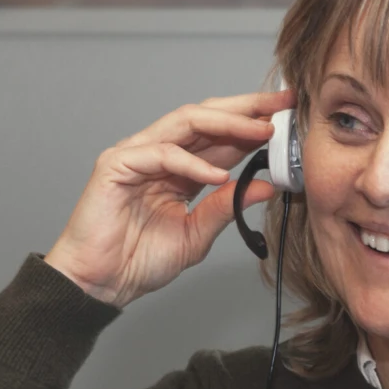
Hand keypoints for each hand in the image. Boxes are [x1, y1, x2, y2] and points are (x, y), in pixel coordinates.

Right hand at [44, 90, 294, 307]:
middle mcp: (158, 152)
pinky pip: (161, 154)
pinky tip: (219, 175)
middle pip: (206, 116)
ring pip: (186, 123)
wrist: (99, 283)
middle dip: (246, 108)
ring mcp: (135, 155)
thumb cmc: (138, 260)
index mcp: (179, 167)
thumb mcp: (197, 233)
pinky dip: (192, 163)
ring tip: (261, 131)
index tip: (288, 117)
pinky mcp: (116, 165)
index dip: (253, 123)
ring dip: (227, 124)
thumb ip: (227, 206)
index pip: (221, 135)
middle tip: (282, 105)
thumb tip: (265, 186)